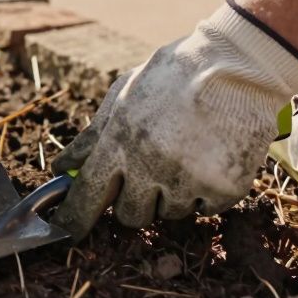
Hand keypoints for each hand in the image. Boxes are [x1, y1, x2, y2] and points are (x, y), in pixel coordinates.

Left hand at [50, 0, 297, 239]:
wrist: (236, 67)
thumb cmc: (173, 77)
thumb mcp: (123, 97)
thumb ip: (92, 137)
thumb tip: (62, 168)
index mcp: (120, 142)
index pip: (88, 197)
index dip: (74, 219)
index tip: (67, 231)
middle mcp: (151, 168)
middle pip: (129, 215)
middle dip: (132, 201)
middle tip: (147, 173)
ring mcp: (189, 182)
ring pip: (168, 213)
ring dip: (171, 193)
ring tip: (185, 152)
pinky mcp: (223, 190)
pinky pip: (204, 209)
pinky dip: (204, 191)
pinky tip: (210, 156)